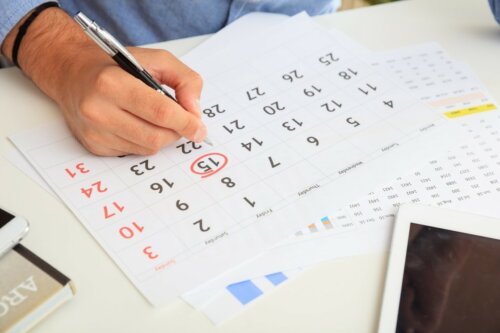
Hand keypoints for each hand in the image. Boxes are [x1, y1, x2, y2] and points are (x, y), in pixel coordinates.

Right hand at [1, 8, 205, 155]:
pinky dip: (144, 142)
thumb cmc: (115, 65)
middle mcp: (97, 109)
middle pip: (155, 136)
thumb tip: (195, 111)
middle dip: (176, 132)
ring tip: (156, 119)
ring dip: (161, 137)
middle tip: (182, 122)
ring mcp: (94, 132)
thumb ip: (185, 80)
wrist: (71, 73)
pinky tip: (136, 124)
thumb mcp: (155, 59)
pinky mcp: (93, 146)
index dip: (185, 123)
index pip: (160, 112)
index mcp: (112, 83)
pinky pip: (133, 153)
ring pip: (147, 149)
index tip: (199, 128)